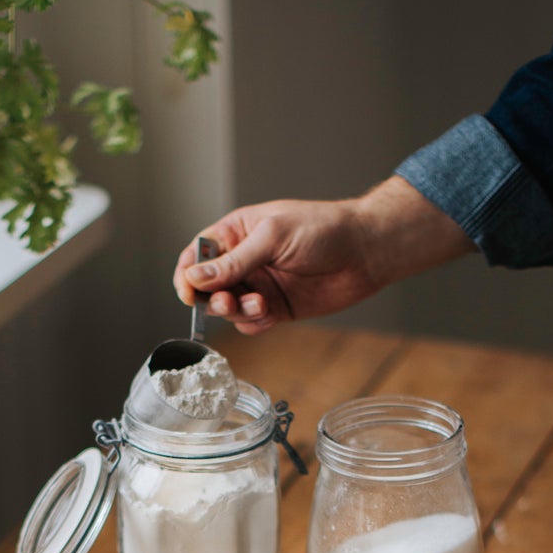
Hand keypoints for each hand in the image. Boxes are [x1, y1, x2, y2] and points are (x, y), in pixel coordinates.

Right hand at [172, 176, 473, 333]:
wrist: (364, 252)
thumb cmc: (323, 229)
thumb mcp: (273, 237)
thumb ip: (235, 261)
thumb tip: (196, 277)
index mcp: (237, 232)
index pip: (198, 255)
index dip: (187, 274)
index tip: (188, 291)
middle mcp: (244, 261)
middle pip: (207, 287)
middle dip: (210, 298)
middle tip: (225, 301)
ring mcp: (260, 286)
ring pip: (229, 308)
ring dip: (235, 311)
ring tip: (256, 304)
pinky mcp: (276, 308)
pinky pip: (251, 323)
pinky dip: (253, 323)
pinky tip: (267, 313)